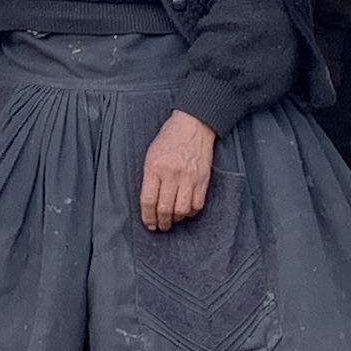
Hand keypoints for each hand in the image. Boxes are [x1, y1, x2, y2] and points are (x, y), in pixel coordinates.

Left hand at [138, 110, 216, 231]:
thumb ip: (149, 178)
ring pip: (182, 210)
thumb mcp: (151, 155)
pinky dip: (190, 212)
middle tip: (160, 225)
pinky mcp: (203, 179)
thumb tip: (149, 204)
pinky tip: (185, 211)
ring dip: (176, 219)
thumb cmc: (169, 139)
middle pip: (165, 208)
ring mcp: (189, 177)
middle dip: (162, 222)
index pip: (148, 200)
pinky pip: (197, 204)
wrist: (192, 125)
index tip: (149, 223)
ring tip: (172, 219)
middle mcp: (172, 173)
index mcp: (155, 167)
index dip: (147, 217)